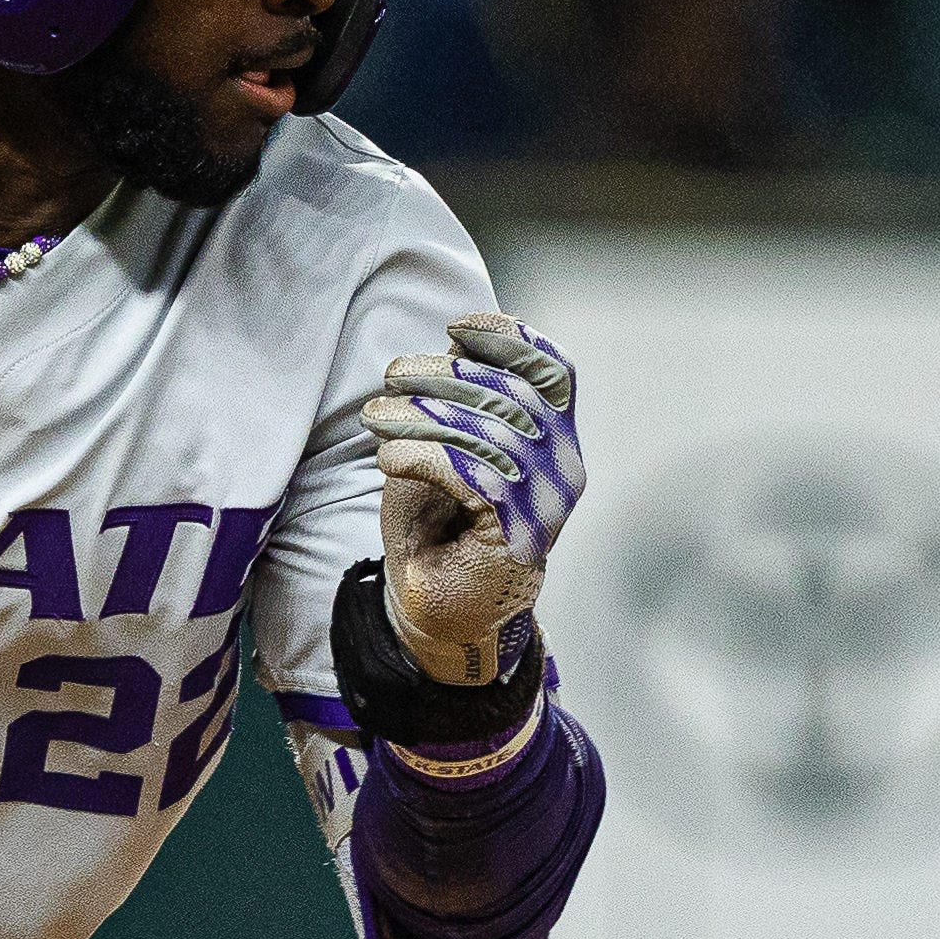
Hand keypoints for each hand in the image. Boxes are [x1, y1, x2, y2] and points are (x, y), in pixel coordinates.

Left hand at [360, 313, 581, 685]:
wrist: (439, 610)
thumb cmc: (439, 526)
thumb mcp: (445, 448)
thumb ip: (458, 404)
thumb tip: (451, 350)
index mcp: (555, 442)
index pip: (553, 373)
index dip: (510, 340)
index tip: (455, 328)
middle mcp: (563, 470)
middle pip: (513, 397)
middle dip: (444, 376)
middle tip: (391, 376)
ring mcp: (546, 506)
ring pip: (490, 434)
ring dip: (422, 417)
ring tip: (376, 417)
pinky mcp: (517, 535)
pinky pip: (473, 476)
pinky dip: (423, 457)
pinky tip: (388, 458)